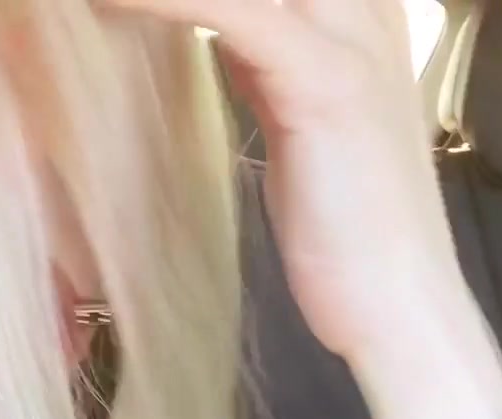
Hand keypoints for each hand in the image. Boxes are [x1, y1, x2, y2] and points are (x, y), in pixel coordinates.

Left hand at [100, 0, 501, 418]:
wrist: (400, 306)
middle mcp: (364, 7)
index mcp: (359, 9)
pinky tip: (101, 1)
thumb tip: (207, 26)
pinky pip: (237, 12)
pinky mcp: (326, 83)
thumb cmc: (344, 227)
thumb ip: (260, 59)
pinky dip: (165, 2)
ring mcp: (352, 38)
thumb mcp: (293, 117)